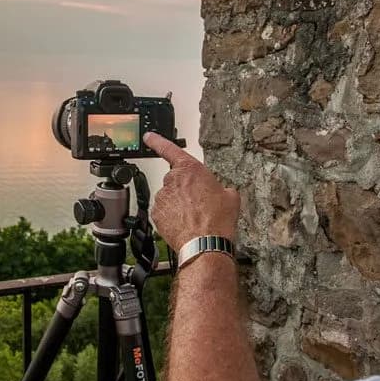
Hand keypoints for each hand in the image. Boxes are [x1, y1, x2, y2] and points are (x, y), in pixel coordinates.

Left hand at [144, 132, 239, 249]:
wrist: (206, 243)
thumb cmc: (218, 220)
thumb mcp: (231, 197)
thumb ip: (222, 188)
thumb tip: (222, 192)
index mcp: (191, 169)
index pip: (169, 149)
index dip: (157, 141)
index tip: (148, 137)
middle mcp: (173, 180)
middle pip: (176, 180)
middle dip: (185, 190)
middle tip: (199, 204)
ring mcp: (163, 197)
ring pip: (169, 197)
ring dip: (179, 204)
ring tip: (195, 217)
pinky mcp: (157, 214)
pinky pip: (164, 212)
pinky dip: (172, 217)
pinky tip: (185, 225)